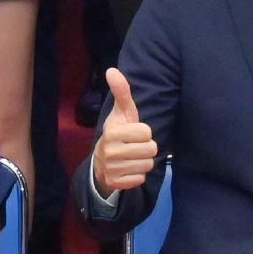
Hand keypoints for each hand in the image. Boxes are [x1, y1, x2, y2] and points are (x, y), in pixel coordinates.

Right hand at [90, 66, 159, 194]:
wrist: (101, 162)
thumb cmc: (118, 133)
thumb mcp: (121, 112)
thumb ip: (121, 92)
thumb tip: (112, 70)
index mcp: (112, 132)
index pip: (147, 132)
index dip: (144, 132)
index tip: (134, 133)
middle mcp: (110, 151)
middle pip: (150, 149)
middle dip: (146, 148)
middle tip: (135, 146)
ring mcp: (112, 169)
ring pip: (147, 165)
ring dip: (143, 161)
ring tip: (132, 157)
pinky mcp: (116, 183)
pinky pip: (140, 179)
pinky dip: (137, 175)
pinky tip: (128, 169)